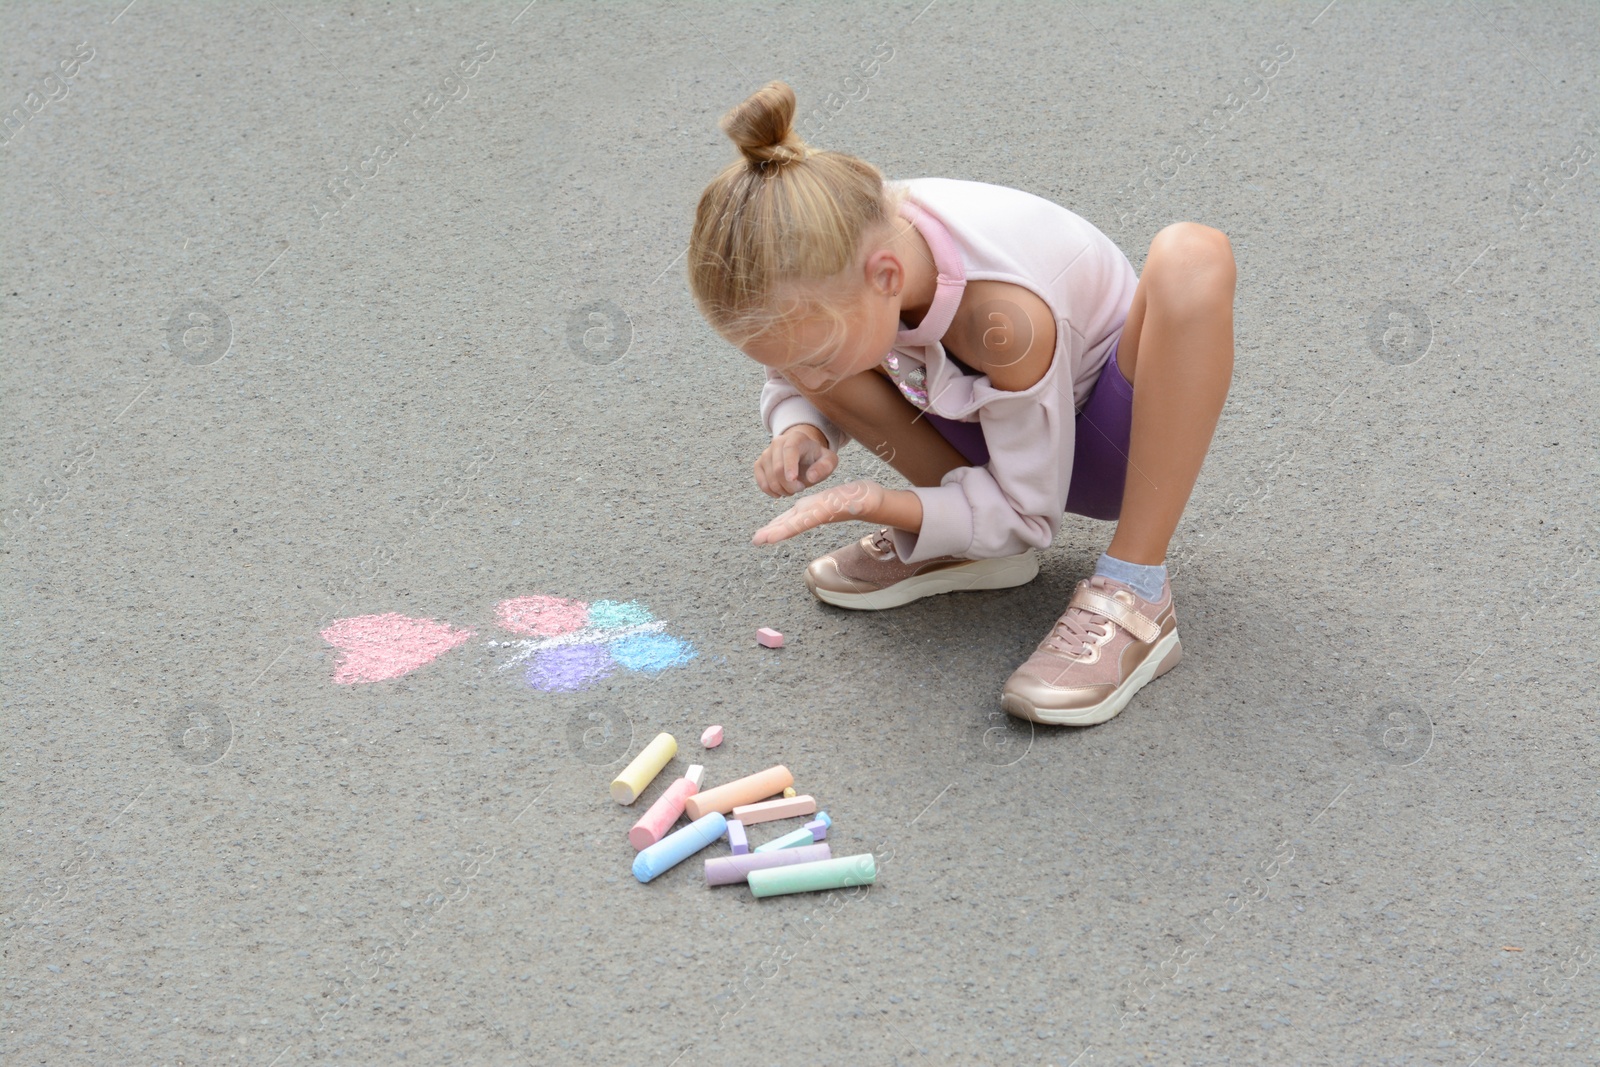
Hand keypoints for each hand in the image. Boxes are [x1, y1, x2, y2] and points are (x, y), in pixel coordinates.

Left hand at [752, 479, 886, 544]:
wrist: (867, 501)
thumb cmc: (866, 500)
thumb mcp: (864, 499)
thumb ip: (865, 501)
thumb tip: (867, 501)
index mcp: (824, 512)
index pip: (801, 522)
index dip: (783, 530)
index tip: (767, 539)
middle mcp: (814, 515)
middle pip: (790, 526)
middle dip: (773, 533)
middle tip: (756, 541)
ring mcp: (811, 513)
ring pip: (788, 522)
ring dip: (773, 529)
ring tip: (757, 538)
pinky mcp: (810, 508)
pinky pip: (792, 515)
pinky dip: (780, 520)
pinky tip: (771, 525)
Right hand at [754, 425, 837, 496]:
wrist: (802, 453)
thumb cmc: (816, 458)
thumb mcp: (828, 460)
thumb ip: (824, 467)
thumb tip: (811, 476)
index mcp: (796, 438)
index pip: (789, 450)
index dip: (790, 465)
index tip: (793, 480)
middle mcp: (777, 442)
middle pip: (778, 469)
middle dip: (789, 485)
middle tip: (800, 488)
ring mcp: (766, 453)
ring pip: (769, 478)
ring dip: (782, 490)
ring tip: (792, 489)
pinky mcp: (759, 464)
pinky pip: (761, 482)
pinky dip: (770, 491)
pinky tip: (780, 492)